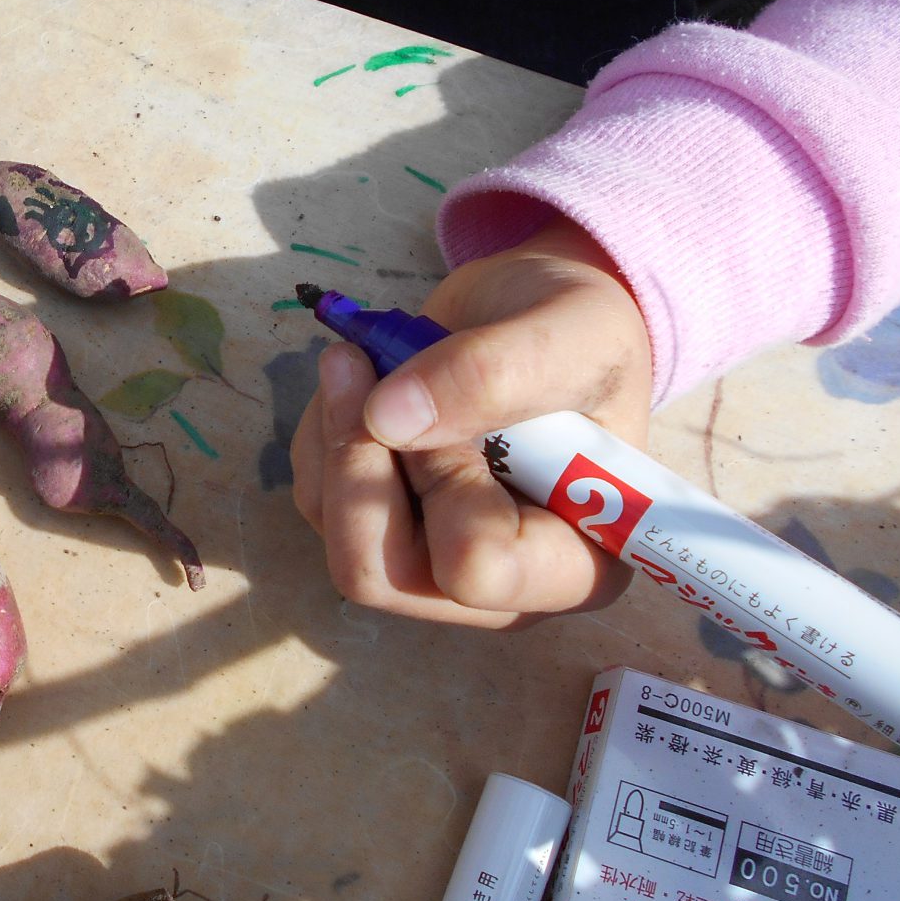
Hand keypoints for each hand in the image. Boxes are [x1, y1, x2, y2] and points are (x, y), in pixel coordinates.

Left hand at [290, 216, 651, 626]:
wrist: (538, 312)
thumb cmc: (583, 333)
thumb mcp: (572, 333)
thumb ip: (495, 374)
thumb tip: (386, 420)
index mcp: (575, 565)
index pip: (476, 571)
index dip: (444, 482)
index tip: (455, 404)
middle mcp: (500, 588)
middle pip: (381, 575)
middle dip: (361, 463)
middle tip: (372, 370)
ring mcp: (432, 564)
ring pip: (336, 535)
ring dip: (337, 436)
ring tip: (371, 362)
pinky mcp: (380, 529)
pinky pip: (316, 499)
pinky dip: (324, 432)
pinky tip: (362, 383)